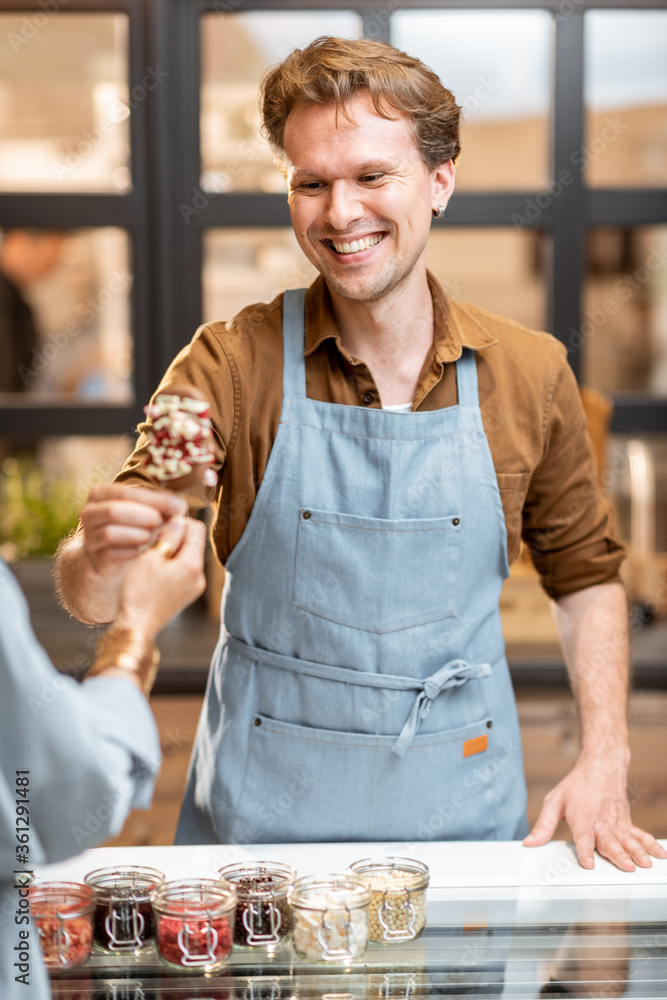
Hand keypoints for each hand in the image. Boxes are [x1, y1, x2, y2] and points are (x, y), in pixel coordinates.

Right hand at [80, 484, 186, 576]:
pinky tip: (142, 551)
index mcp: (101, 494)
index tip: (177, 505)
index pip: (127, 493)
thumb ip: (158, 506)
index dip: (154, 499)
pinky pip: (112, 553)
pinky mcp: (95, 556)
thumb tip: (179, 505)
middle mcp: (90, 512)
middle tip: (163, 522)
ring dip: (138, 535)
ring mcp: (90, 535)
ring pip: (111, 533)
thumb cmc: (133, 528)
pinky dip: (131, 552)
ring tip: (154, 537)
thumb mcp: (143, 512)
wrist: (109, 557)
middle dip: (144, 516)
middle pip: (114, 511)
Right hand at [115, 516, 206, 638]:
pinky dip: (172, 566)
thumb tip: (179, 520)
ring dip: (173, 552)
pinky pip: (184, 572)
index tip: (160, 525)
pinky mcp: (187, 596)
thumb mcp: (150, 558)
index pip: (197, 528)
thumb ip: (168, 537)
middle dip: (176, 537)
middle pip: (194, 543)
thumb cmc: (138, 593)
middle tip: (153, 541)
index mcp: (192, 564)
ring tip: (152, 556)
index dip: (179, 522)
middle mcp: (200, 577)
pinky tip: (155, 571)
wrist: (136, 628)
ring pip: (188, 557)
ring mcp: (195, 588)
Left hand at [524, 749, 666, 870]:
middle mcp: (601, 821)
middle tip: (626, 867)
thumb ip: (544, 825)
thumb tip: (530, 843)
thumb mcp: (554, 801)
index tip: (588, 863)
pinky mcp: (626, 822)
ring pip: (627, 839)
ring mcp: (616, 822)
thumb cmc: (576, 786)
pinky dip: (650, 844)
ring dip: (637, 852)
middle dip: (618, 855)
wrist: (601, 767)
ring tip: (644, 864)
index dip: (585, 850)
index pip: (583, 837)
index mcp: (582, 817)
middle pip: (609, 841)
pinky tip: (659, 854)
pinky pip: (640, 835)